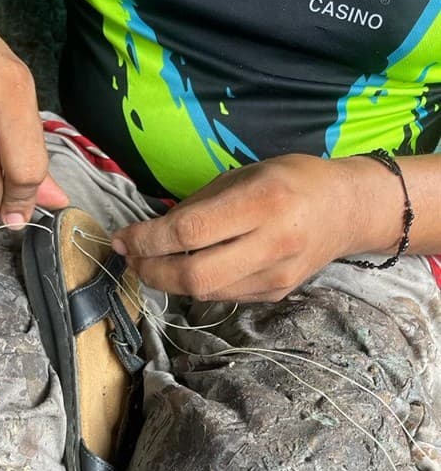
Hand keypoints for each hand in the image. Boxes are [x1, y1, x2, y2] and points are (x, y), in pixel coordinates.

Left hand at [112, 154, 398, 301]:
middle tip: (130, 259)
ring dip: (167, 281)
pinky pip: (222, 296)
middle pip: (193, 275)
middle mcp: (272, 244)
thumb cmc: (292, 180)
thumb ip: (198, 205)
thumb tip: (150, 231)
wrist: (347, 210)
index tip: (122, 238)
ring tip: (150, 263)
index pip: (190, 232)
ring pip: (204, 293)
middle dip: (150, 271)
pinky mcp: (275, 295)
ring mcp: (276, 276)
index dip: (147, 240)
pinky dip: (194, 286)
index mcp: (263, 202)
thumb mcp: (244, 174)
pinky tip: (185, 269)